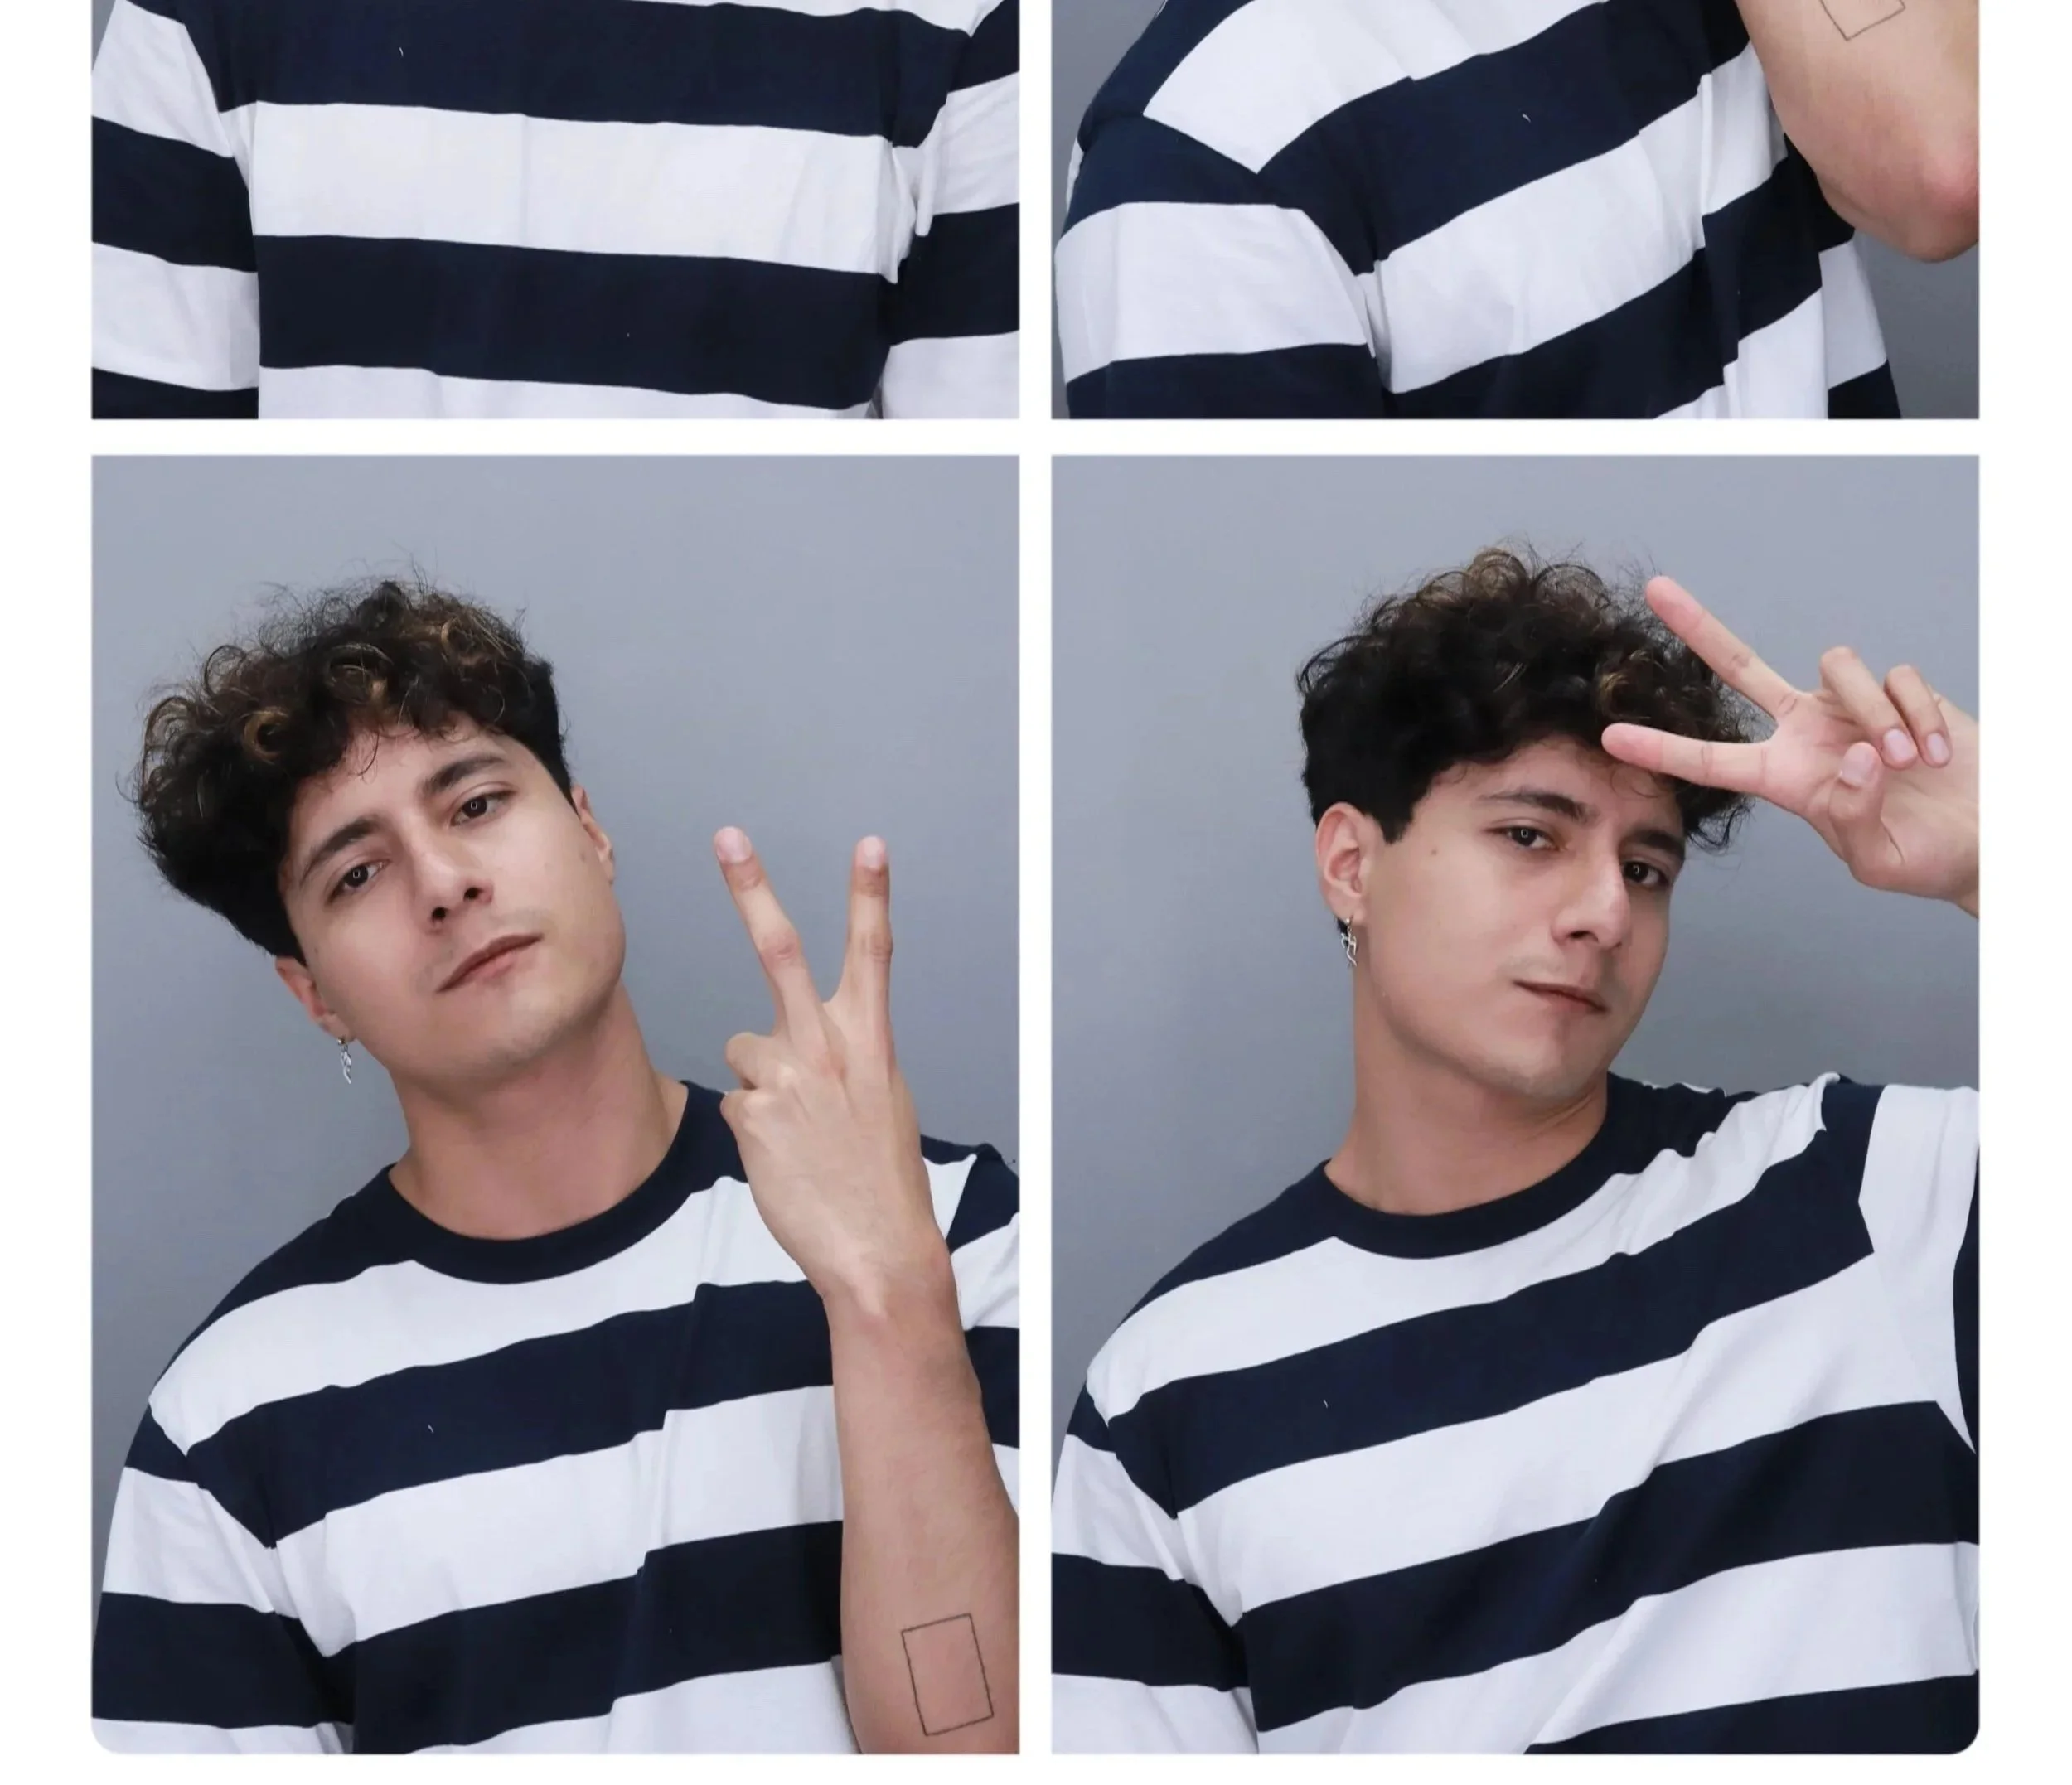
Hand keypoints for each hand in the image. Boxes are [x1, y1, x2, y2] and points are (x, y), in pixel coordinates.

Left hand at [712, 827, 948, 1309]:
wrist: (877, 1249)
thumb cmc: (881, 1178)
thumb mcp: (882, 1100)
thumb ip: (843, 1059)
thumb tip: (791, 1051)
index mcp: (872, 1040)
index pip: (874, 952)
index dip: (871, 895)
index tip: (869, 846)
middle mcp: (827, 1047)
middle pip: (780, 949)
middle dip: (753, 888)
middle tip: (729, 837)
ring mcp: (786, 1077)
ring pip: (745, 1046)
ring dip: (762, 1081)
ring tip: (797, 1132)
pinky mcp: (750, 1113)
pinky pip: (737, 1102)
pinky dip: (755, 1128)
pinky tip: (784, 1158)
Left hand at [1600, 578, 1976, 914]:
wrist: (1984, 838)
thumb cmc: (1924, 857)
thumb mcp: (1876, 859)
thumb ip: (1852, 814)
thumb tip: (1854, 757)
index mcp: (1784, 777)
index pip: (1710, 759)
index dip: (1661, 747)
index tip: (1609, 736)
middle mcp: (1806, 732)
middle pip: (1740, 666)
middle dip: (1699, 627)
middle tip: (1657, 590)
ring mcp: (1850, 706)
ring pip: (1836, 665)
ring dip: (1876, 713)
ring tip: (1911, 764)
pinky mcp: (1898, 689)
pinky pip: (1896, 676)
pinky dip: (1918, 714)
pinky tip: (1939, 755)